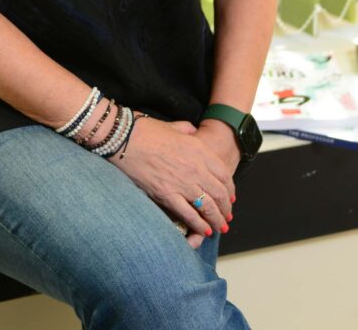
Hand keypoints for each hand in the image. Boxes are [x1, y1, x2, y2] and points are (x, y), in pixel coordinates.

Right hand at [107, 115, 233, 246]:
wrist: (126, 138)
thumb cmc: (147, 130)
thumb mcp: (173, 126)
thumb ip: (187, 129)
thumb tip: (193, 131)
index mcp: (199, 150)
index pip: (223, 174)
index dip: (230, 189)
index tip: (231, 197)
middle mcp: (196, 168)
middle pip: (219, 193)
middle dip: (226, 208)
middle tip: (227, 217)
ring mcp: (182, 183)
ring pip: (208, 207)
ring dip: (217, 219)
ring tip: (220, 228)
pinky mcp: (167, 195)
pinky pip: (189, 214)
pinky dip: (199, 225)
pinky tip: (204, 231)